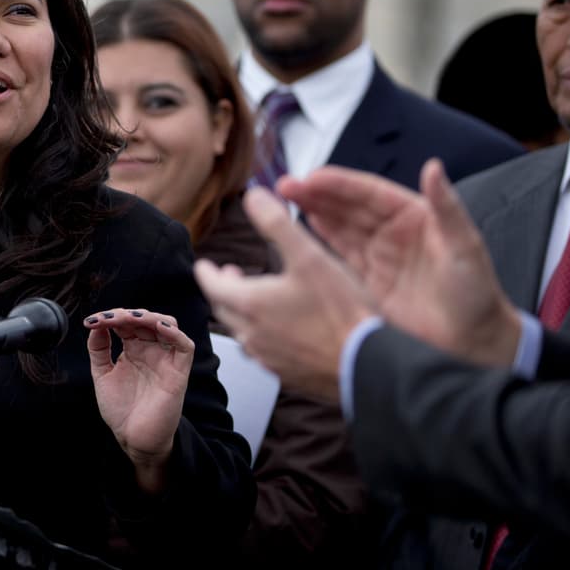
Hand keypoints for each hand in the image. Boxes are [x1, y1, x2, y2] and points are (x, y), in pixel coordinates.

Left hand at [85, 307, 193, 493]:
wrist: (133, 438)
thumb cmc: (121, 409)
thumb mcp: (102, 374)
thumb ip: (98, 348)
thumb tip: (94, 324)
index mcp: (134, 349)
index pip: (127, 322)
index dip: (110, 316)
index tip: (92, 321)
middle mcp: (151, 350)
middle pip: (146, 319)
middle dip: (126, 314)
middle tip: (107, 319)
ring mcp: (165, 360)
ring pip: (167, 324)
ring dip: (148, 317)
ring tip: (128, 318)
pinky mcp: (178, 372)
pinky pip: (184, 346)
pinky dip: (174, 333)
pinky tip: (158, 327)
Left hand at [194, 186, 373, 401]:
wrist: (366, 365)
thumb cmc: (340, 310)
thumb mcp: (309, 256)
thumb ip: (278, 224)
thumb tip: (253, 196)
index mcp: (250, 304)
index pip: (211, 286)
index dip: (206, 272)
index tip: (204, 265)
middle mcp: (252, 334)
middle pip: (225, 309)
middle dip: (223, 289)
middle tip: (229, 276)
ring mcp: (268, 358)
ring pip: (243, 332)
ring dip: (242, 312)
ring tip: (253, 299)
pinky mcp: (287, 374)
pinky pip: (263, 351)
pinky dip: (262, 333)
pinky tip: (280, 328)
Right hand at [282, 159, 520, 365]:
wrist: (473, 345)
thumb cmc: (477, 295)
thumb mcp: (465, 247)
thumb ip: (448, 207)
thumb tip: (433, 167)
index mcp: (416, 216)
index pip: (370, 193)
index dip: (339, 184)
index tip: (311, 177)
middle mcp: (394, 232)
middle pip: (348, 206)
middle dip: (316, 194)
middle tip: (285, 187)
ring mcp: (379, 256)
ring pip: (339, 227)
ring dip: (312, 211)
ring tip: (283, 201)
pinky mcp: (368, 282)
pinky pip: (339, 255)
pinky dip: (319, 240)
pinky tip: (301, 227)